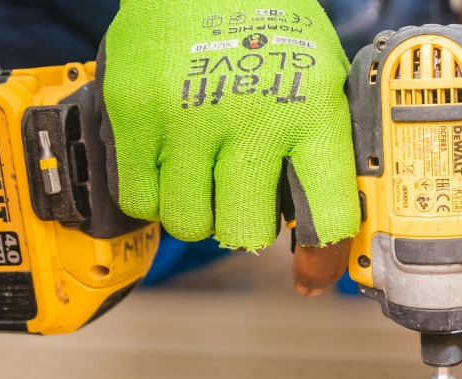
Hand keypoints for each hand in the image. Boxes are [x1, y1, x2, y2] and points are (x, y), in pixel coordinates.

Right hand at [98, 0, 357, 292]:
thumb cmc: (266, 24)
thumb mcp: (319, 76)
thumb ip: (323, 147)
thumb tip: (326, 229)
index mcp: (312, 111)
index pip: (326, 215)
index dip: (322, 255)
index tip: (313, 271)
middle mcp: (252, 118)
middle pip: (246, 233)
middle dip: (246, 226)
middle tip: (242, 197)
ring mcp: (188, 118)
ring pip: (189, 223)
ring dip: (198, 211)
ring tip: (203, 173)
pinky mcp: (135, 114)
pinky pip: (140, 199)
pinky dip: (154, 193)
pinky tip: (170, 162)